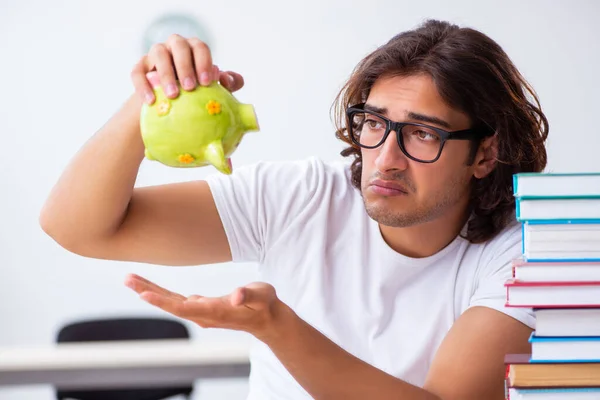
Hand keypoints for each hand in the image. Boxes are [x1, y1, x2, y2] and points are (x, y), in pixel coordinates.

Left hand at [124, 274, 286, 341]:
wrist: (267, 319)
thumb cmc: (266, 304)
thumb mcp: (262, 294)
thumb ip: (249, 294)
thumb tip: (236, 295)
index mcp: (215, 310)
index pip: (183, 307)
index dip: (163, 301)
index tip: (143, 294)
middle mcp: (204, 314)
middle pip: (170, 304)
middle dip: (148, 291)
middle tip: (128, 279)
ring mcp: (201, 312)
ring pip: (170, 302)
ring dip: (150, 291)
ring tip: (131, 279)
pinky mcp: (201, 307)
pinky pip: (175, 301)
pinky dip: (160, 293)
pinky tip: (148, 288)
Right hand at [130, 34, 244, 103]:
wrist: (170, 104)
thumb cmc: (199, 92)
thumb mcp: (215, 88)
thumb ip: (229, 83)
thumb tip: (227, 80)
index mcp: (194, 49)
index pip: (200, 47)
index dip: (204, 62)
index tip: (207, 82)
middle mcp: (175, 46)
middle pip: (179, 45)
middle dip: (185, 66)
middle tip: (190, 87)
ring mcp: (156, 55)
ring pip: (158, 54)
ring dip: (166, 74)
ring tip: (173, 95)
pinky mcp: (140, 68)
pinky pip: (138, 72)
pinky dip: (143, 85)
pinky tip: (151, 100)